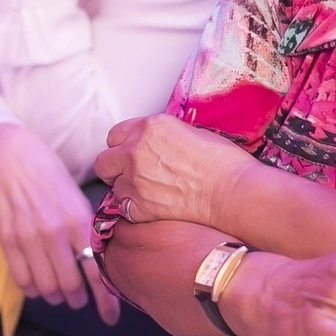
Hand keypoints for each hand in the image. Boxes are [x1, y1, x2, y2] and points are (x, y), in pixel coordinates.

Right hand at [0, 123, 121, 324]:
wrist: (12, 156)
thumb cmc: (50, 176)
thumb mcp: (78, 199)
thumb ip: (88, 231)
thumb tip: (101, 264)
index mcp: (78, 220)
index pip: (97, 271)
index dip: (105, 301)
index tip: (110, 318)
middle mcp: (55, 231)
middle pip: (70, 286)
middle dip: (77, 300)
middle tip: (79, 299)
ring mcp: (29, 237)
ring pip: (46, 288)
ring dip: (55, 297)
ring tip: (58, 292)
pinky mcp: (8, 240)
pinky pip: (22, 280)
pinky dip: (32, 289)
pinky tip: (37, 284)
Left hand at [95, 114, 255, 229]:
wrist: (231, 190)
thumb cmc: (222, 161)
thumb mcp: (189, 132)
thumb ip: (161, 136)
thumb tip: (153, 144)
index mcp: (149, 127)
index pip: (115, 134)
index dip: (123, 145)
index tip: (130, 153)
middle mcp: (135, 150)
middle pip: (104, 161)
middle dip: (114, 167)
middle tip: (132, 173)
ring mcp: (134, 179)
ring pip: (113, 186)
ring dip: (126, 188)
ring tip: (149, 192)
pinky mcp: (138, 206)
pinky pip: (122, 207)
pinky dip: (134, 208)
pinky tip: (153, 206)